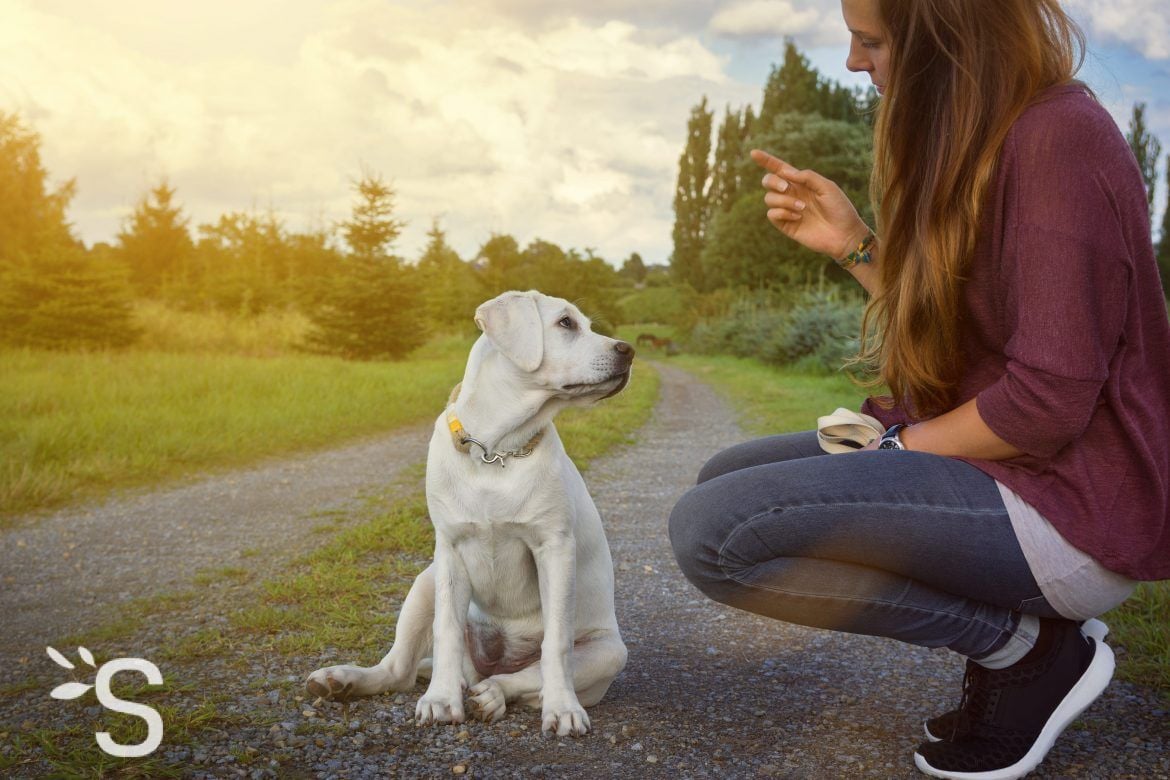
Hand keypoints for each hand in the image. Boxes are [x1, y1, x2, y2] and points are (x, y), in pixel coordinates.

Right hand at [751, 149, 869, 260]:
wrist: (844, 234)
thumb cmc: (839, 209)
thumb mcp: (827, 187)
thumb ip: (807, 176)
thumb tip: (784, 172)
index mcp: (801, 183)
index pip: (779, 169)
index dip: (766, 160)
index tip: (753, 153)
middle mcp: (791, 195)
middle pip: (768, 181)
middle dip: (772, 181)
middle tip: (786, 187)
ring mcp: (787, 210)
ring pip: (769, 198)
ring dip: (784, 201)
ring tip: (802, 208)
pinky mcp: (785, 225)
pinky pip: (772, 214)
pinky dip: (783, 213)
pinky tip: (799, 217)